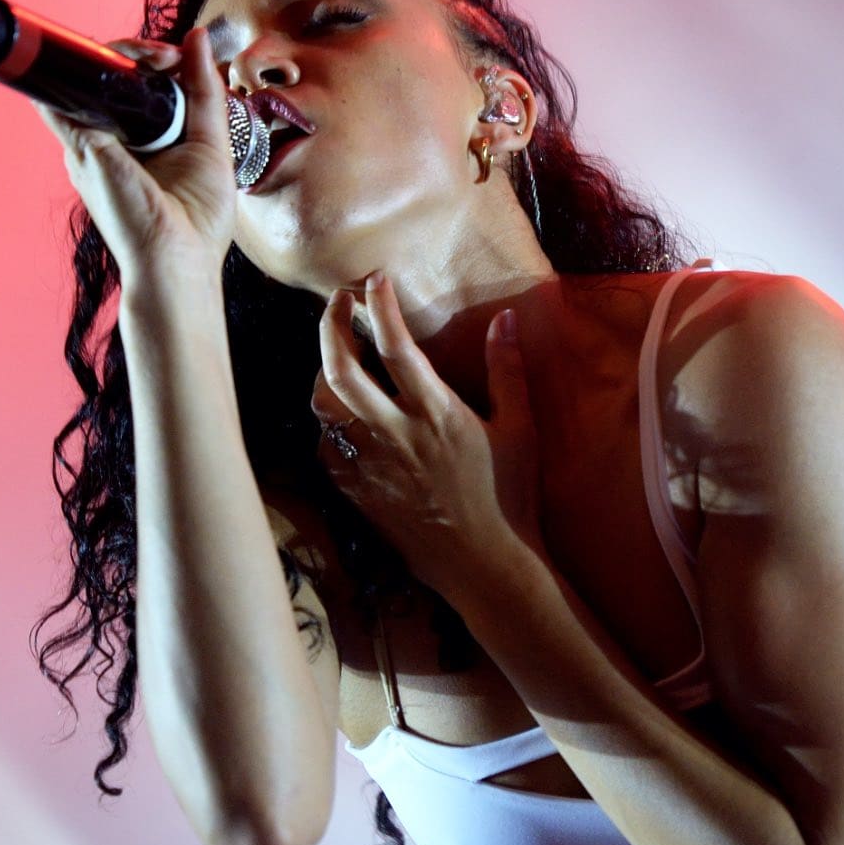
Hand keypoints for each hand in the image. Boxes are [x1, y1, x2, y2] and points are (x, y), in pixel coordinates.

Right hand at [38, 27, 237, 293]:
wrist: (176, 262)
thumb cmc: (196, 222)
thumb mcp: (210, 144)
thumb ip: (204, 92)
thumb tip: (197, 38)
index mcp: (143, 144)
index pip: (142, 87)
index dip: (158, 62)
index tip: (180, 57)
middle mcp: (113, 143)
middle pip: (116, 80)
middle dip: (139, 53)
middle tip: (164, 54)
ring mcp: (93, 145)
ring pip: (94, 81)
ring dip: (119, 55)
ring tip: (147, 52)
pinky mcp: (83, 149)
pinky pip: (66, 98)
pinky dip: (80, 68)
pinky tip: (97, 53)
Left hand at [312, 272, 544, 598]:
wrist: (485, 565)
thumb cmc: (510, 496)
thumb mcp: (521, 429)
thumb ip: (507, 371)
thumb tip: (504, 319)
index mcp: (437, 414)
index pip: (397, 345)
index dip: (380, 305)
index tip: (374, 279)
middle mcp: (396, 435)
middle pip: (340, 369)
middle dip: (331, 325)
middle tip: (337, 301)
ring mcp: (371, 465)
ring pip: (323, 406)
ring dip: (324, 372)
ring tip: (339, 357)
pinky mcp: (357, 491)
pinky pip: (326, 446)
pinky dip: (328, 421)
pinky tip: (345, 413)